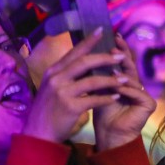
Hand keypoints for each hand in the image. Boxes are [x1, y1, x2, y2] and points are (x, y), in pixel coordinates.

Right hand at [22, 29, 140, 143]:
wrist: (38, 134)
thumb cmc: (47, 111)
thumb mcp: (52, 88)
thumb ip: (66, 75)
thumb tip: (85, 63)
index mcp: (52, 71)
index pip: (74, 52)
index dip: (88, 41)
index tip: (101, 31)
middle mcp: (56, 78)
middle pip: (85, 61)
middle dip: (106, 58)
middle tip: (121, 56)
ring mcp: (63, 92)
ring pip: (93, 80)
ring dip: (112, 79)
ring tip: (126, 79)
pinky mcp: (71, 106)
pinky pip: (94, 99)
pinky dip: (107, 97)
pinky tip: (116, 96)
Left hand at [92, 33, 155, 150]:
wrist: (109, 134)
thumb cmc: (101, 112)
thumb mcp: (97, 88)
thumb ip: (97, 73)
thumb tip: (86, 51)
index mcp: (125, 80)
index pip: (122, 61)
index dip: (118, 49)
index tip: (111, 35)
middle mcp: (137, 85)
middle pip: (130, 66)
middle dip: (122, 56)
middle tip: (114, 47)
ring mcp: (144, 94)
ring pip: (133, 79)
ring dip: (121, 74)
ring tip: (112, 67)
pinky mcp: (149, 104)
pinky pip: (137, 93)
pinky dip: (126, 90)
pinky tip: (117, 86)